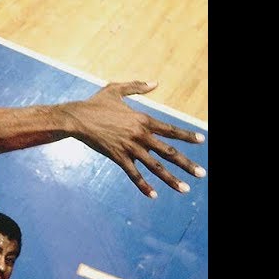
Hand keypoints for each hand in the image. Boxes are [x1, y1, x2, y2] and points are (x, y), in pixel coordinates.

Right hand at [67, 81, 205, 196]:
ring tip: (185, 189)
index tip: (201, 141)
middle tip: (201, 174)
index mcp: (142, 119)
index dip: (187, 135)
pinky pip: (134, 174)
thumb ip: (137, 87)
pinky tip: (153, 195)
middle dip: (186, 164)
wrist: (76, 118)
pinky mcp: (118, 158)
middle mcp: (140, 135)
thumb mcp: (116, 90)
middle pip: (168, 152)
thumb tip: (155, 83)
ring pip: (155, 166)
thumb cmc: (95, 103)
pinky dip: (144, 185)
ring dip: (171, 179)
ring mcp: (130, 148)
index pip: (170, 129)